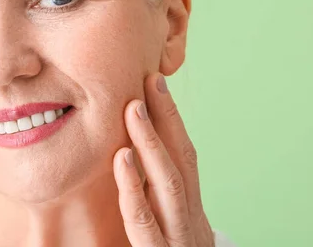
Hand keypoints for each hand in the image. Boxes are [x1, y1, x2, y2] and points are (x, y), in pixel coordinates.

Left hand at [113, 73, 214, 246]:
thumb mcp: (170, 225)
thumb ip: (155, 197)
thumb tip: (131, 154)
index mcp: (190, 206)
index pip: (184, 154)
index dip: (172, 117)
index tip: (156, 81)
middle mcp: (189, 217)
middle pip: (182, 160)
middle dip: (167, 118)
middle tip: (149, 80)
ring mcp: (177, 236)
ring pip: (168, 184)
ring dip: (151, 142)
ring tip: (134, 108)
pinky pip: (144, 222)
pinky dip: (132, 188)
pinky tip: (122, 158)